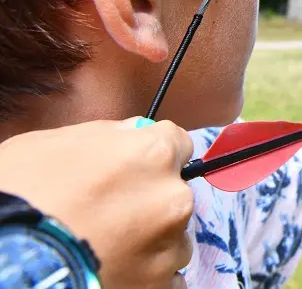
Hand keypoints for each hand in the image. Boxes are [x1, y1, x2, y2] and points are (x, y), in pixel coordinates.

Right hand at [0, 118, 193, 288]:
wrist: (11, 258)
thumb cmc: (24, 192)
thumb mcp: (54, 143)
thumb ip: (106, 135)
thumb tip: (130, 134)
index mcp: (154, 154)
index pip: (178, 143)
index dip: (154, 154)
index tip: (136, 166)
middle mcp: (173, 197)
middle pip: (175, 192)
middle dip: (150, 199)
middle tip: (110, 212)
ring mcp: (170, 244)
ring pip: (175, 236)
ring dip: (153, 239)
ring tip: (112, 246)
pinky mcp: (160, 283)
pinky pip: (170, 277)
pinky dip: (151, 275)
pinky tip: (122, 271)